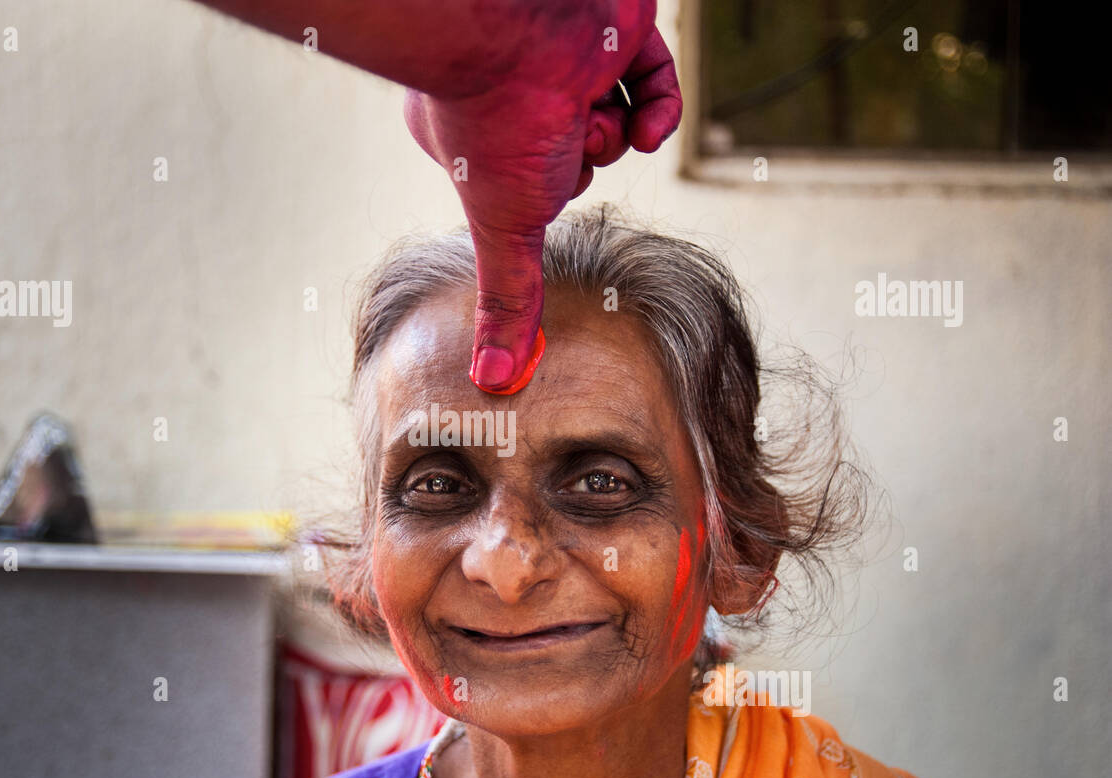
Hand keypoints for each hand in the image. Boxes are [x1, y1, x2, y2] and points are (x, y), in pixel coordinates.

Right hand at [403, 4, 680, 392]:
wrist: (513, 31)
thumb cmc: (495, 125)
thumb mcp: (506, 230)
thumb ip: (509, 301)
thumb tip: (492, 382)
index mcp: (479, 132)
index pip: (531, 176)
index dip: (543, 188)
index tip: (534, 184)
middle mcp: (521, 92)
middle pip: (579, 150)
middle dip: (582, 161)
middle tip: (559, 148)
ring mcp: (568, 58)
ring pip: (618, 118)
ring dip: (616, 135)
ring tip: (590, 121)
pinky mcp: (616, 30)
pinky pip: (654, 77)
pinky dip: (659, 109)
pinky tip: (645, 125)